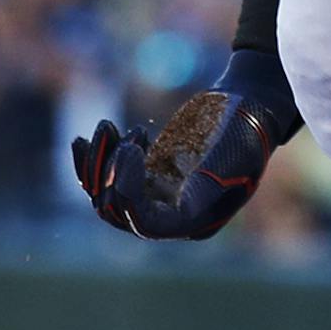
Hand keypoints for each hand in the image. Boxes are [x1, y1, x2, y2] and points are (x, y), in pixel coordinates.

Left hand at [72, 51, 300, 240]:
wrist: (247, 106)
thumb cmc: (244, 128)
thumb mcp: (232, 154)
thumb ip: (206, 183)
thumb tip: (180, 208)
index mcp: (196, 222)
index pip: (147, 223)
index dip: (129, 191)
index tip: (128, 150)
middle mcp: (171, 220)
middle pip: (119, 211)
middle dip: (109, 173)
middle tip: (121, 133)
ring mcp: (155, 200)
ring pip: (106, 195)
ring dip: (97, 163)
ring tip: (106, 126)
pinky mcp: (145, 180)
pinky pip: (106, 181)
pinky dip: (92, 162)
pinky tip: (83, 140)